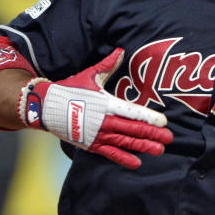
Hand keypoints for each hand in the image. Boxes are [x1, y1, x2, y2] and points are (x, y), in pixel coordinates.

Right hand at [19, 48, 172, 168]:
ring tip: (159, 150)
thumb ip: (108, 65)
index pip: (132, 111)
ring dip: (143, 146)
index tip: (164, 122)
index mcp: (106, 103)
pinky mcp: (90, 144)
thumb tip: (121, 51)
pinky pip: (109, 153)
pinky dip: (123, 158)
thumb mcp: (90, 76)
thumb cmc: (70, 89)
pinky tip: (136, 163)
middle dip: (152, 134)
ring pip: (124, 142)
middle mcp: (104, 120)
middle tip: (169, 138)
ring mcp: (97, 134)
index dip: (148, 118)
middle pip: (132, 129)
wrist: (45, 106)